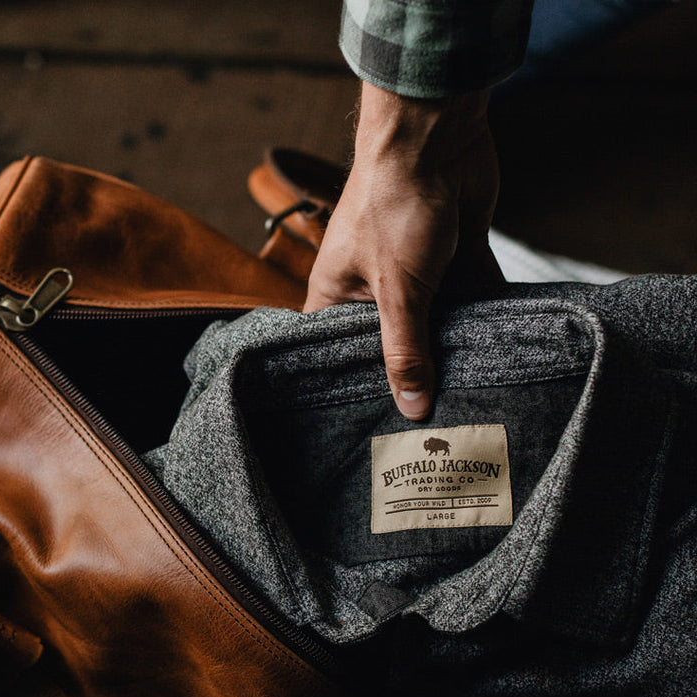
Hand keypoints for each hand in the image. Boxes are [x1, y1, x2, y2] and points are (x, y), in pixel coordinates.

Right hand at [304, 83, 503, 419]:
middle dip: (414, 371)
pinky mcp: (454, 254)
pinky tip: (502, 345)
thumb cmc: (392, 203)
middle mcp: (372, 287)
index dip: (355, 383)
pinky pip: (471, 294)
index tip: (374, 421)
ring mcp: (414, 270)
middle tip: (434, 417)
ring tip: (472, 390)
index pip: (338, 352)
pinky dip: (485, 312)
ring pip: (436, 320)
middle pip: (393, 342)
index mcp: (337, 295)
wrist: (435, 132)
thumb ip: (407, 350)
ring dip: (454, 344)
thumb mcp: (397, 290)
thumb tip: (412, 406)